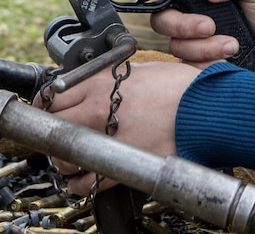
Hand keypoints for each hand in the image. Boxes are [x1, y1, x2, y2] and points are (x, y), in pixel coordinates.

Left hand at [35, 60, 199, 195]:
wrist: (205, 110)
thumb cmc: (181, 89)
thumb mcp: (141, 72)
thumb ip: (113, 81)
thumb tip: (100, 86)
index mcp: (101, 85)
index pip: (54, 95)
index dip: (49, 103)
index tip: (51, 109)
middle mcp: (97, 111)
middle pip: (52, 125)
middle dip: (52, 130)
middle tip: (59, 133)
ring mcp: (107, 140)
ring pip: (64, 156)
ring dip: (64, 158)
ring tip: (73, 156)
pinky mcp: (121, 165)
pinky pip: (86, 182)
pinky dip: (80, 183)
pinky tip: (84, 178)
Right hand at [149, 0, 254, 71]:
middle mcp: (187, 15)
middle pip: (161, 19)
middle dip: (182, 25)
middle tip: (208, 26)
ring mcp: (190, 41)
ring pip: (175, 45)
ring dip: (203, 46)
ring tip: (231, 44)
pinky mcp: (196, 64)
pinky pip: (187, 66)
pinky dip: (207, 62)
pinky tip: (227, 56)